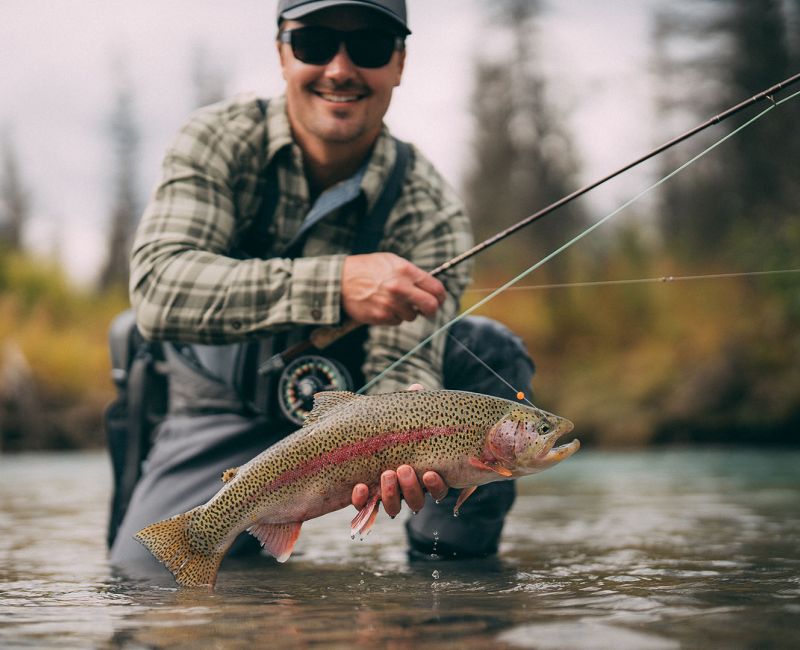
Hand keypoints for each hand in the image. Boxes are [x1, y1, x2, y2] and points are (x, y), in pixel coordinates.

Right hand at [341, 253, 445, 325]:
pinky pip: (396, 321)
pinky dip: (392, 317)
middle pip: (431, 306)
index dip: (441, 296)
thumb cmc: (367, 269)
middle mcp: (401, 289)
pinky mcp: (381, 317)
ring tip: (392, 301)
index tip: (440, 299)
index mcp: (406, 272)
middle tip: (427, 310)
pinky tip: (381, 306)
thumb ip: (411, 273)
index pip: (436, 288)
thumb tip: (429, 286)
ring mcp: (391, 304)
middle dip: (431, 310)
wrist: (340, 281)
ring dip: (406, 312)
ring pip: (412, 316)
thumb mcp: (391, 261)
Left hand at [351, 383, 448, 514]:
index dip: (436, 485)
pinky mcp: (364, 500)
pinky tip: (360, 486)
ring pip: (394, 508)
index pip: (437, 487)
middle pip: (416, 500)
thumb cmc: (385, 430)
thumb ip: (408, 407)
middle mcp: (406, 490)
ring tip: (386, 474)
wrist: (349, 443)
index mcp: (421, 473)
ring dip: (391, 495)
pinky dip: (362, 500)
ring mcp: (385, 497)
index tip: (429, 472)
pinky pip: (364, 508)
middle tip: (403, 468)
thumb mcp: (397, 419)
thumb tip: (416, 389)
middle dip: (411, 487)